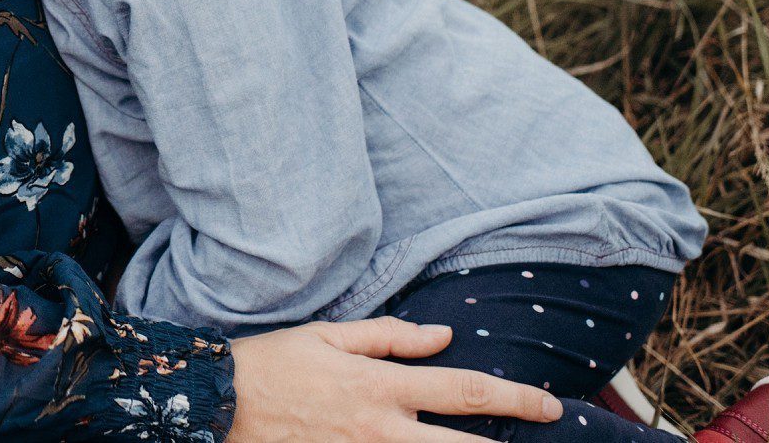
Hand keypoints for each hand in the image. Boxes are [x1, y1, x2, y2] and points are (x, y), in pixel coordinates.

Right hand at [223, 317, 563, 441]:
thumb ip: (391, 338)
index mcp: (380, 386)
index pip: (463, 391)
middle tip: (547, 437)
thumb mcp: (330, 336)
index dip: (514, 399)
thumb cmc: (274, 363)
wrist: (219, 402)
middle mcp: (380, 428)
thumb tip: (443, 337)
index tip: (549, 404)